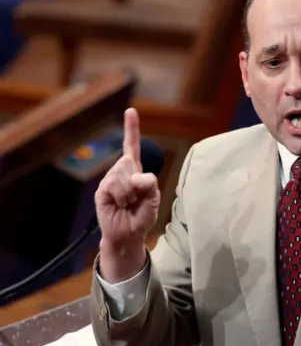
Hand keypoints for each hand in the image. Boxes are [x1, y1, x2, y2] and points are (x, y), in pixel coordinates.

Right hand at [94, 108, 160, 281]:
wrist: (128, 234)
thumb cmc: (142, 216)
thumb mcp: (154, 200)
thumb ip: (150, 185)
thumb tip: (136, 177)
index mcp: (135, 170)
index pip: (132, 146)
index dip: (131, 128)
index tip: (130, 110)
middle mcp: (121, 171)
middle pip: (131, 163)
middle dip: (138, 183)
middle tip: (137, 199)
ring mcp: (110, 179)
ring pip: (123, 176)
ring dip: (130, 193)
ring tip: (128, 203)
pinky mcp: (102, 190)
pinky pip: (114, 186)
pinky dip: (121, 197)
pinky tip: (119, 205)